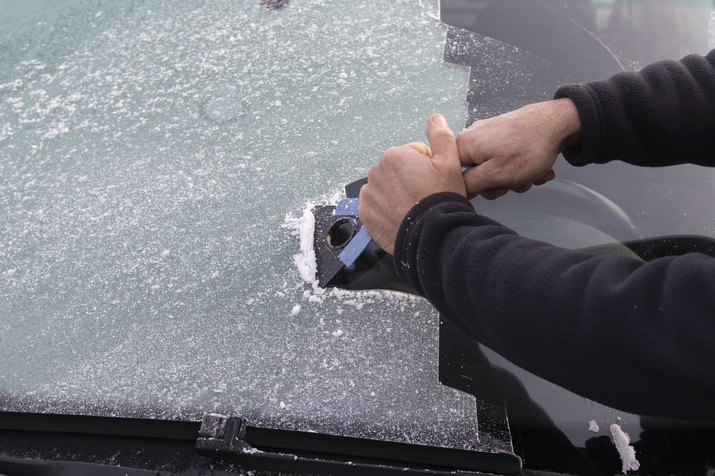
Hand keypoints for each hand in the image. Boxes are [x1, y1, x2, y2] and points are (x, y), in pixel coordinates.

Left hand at [359, 114, 465, 254]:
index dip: (427, 167)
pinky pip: (376, 205)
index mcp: (394, 156)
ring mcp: (368, 193)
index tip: (432, 182)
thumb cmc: (440, 200)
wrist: (431, 236)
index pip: (413, 154)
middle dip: (410, 179)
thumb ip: (441, 136)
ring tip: (413, 207)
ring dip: (397, 193)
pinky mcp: (365, 213)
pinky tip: (401, 215)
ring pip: (386, 187)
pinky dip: (386, 209)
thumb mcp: (450, 163)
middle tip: (424, 195)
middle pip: (397, 170)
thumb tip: (436, 118)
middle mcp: (376, 172)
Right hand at [456, 98, 581, 198]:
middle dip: (497, 183)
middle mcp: (471, 137)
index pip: (453, 176)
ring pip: (492, 170)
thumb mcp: (497, 175)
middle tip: (513, 181)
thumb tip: (457, 191)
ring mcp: (487, 136)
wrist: (558, 122)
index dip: (471, 187)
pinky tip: (535, 168)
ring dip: (512, 178)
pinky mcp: (502, 136)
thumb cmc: (530, 146)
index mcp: (464, 145)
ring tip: (529, 173)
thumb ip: (471, 185)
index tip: (489, 187)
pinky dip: (519, 167)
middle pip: (474, 175)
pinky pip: (504, 160)